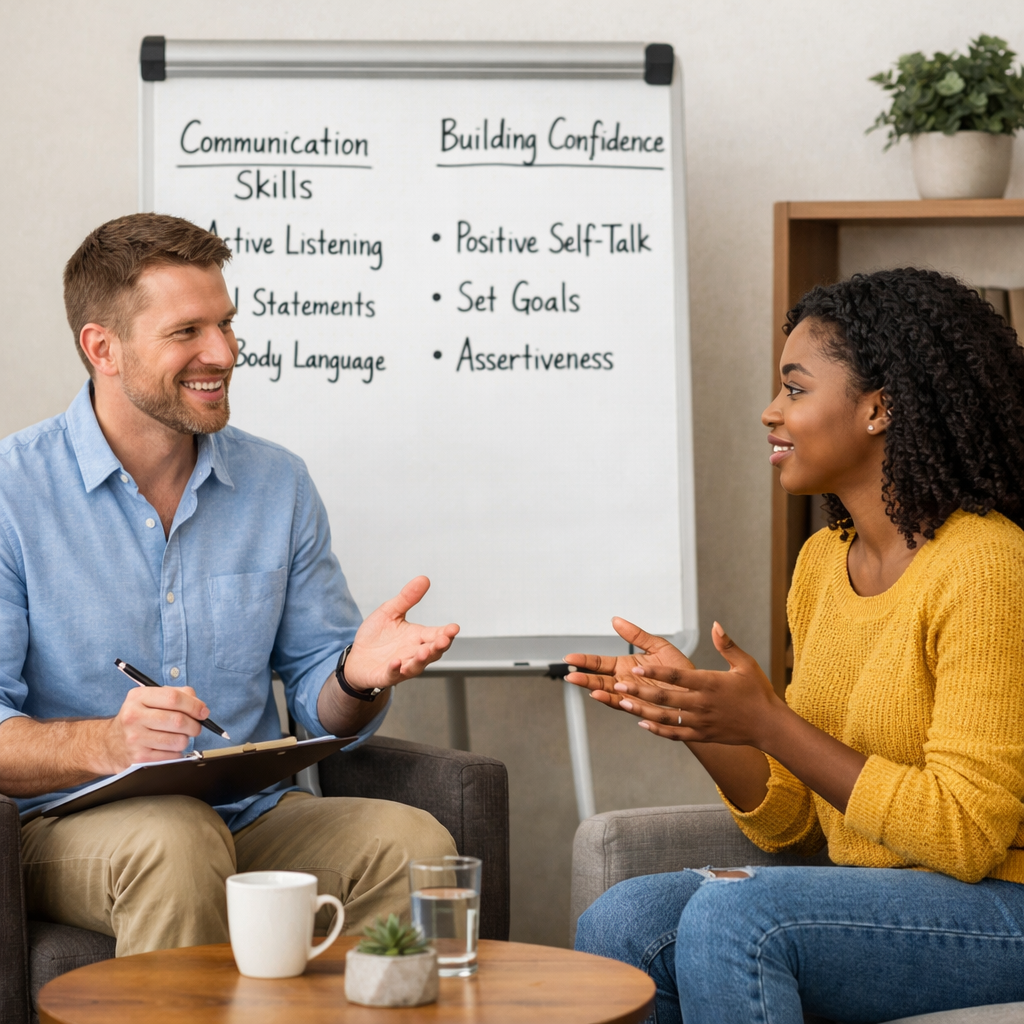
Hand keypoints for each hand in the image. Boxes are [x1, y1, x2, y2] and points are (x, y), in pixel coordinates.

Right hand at [100, 685, 209, 772]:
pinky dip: (176, 752)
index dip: (194, 705)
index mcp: (138, 697)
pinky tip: (167, 748)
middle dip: (194, 725)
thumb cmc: (138, 718)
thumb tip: (200, 705)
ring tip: (177, 737)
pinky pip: (172, 756)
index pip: (173, 698)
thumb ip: (177, 694)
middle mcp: (133, 717)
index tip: (203, 712)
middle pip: (178, 720)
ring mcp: (135, 739)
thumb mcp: (150, 699)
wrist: (109, 744)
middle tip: (195, 727)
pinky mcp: (139, 758)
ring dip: (185, 740)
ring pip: (178, 740)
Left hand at [343, 576, 459, 691]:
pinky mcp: (385, 675)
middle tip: (444, 638)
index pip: (436, 634)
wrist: (356, 658)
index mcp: (417, 637)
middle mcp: (413, 652)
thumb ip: (407, 598)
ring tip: (424, 651)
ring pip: (416, 665)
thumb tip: (424, 579)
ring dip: (422, 659)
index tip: (454, 628)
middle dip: (439, 646)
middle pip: (432, 652)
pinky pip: (393, 674)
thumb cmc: (376, 636)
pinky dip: (395, 669)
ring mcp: (401, 666)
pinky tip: (396, 662)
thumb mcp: (390, 612)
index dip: (446, 633)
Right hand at [564, 617, 695, 707]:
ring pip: (608, 694)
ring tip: (587, 687)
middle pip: (599, 680)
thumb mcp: (658, 646)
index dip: (585, 660)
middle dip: (584, 678)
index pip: (600, 663)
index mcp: (626, 666)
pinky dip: (614, 701)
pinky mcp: (642, 707)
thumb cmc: (680, 669)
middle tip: (570, 675)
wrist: (697, 689)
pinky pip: (625, 705)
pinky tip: (605, 696)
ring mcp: (632, 696)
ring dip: (596, 691)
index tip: (570, 658)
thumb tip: (616, 620)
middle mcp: (626, 682)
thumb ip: (636, 635)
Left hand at [566, 619, 782, 746]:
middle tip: (618, 686)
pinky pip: (676, 734)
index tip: (638, 666)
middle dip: (640, 692)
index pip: (678, 676)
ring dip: (642, 711)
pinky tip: (642, 724)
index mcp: (711, 683)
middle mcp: (703, 704)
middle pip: (666, 698)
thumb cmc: (758, 692)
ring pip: (666, 718)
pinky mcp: (702, 735)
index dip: (656, 671)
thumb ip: (727, 645)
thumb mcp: (745, 664)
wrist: (770, 726)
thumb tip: (715, 624)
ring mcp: (701, 722)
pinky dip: (658, 730)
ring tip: (622, 705)